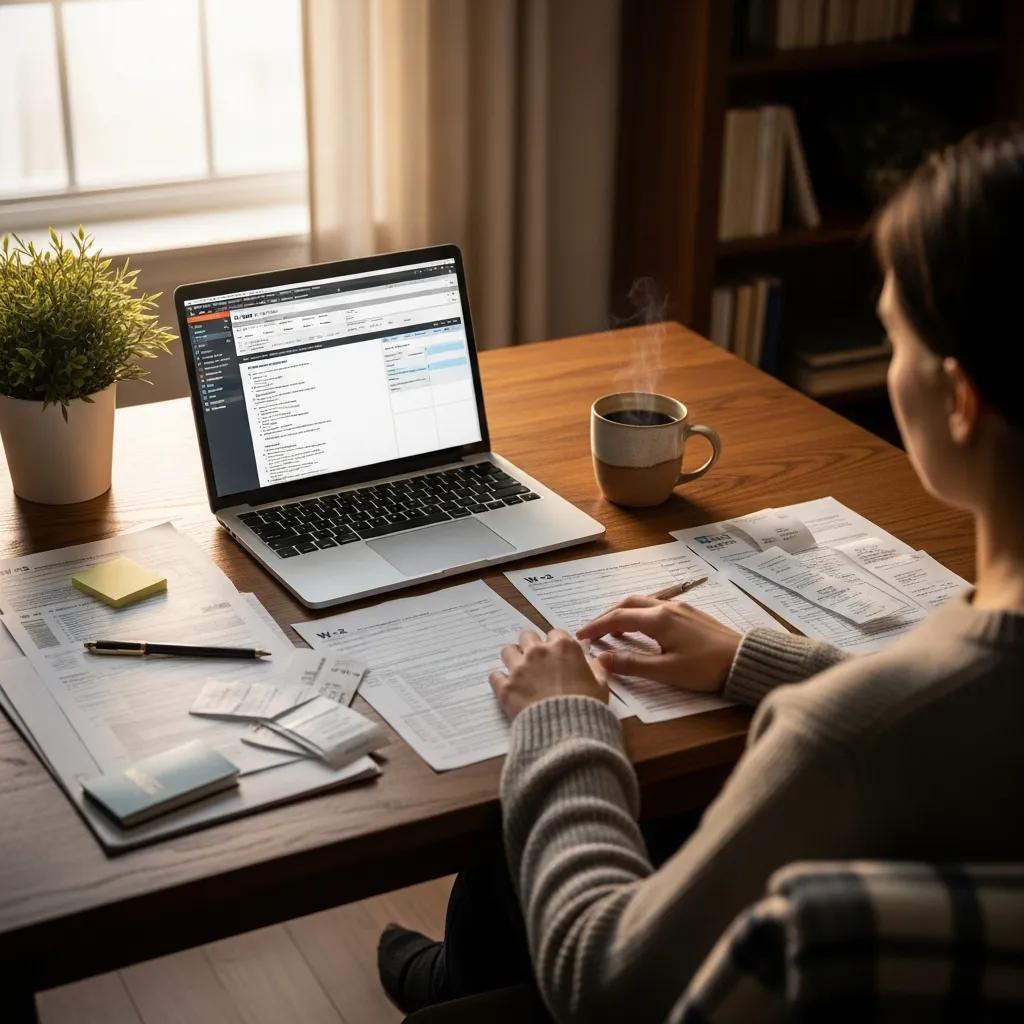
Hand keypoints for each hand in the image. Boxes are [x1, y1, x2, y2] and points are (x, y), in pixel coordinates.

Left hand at [489, 629, 608, 719]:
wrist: (567, 733)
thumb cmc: (588, 707)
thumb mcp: (601, 685)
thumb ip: (596, 667)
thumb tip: (593, 658)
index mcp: (563, 647)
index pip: (555, 633)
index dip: (556, 645)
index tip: (557, 655)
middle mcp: (538, 652)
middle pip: (527, 636)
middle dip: (531, 646)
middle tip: (536, 661)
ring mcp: (519, 669)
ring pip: (507, 651)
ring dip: (513, 658)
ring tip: (519, 671)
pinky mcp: (505, 688)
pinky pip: (495, 676)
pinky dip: (500, 681)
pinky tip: (508, 688)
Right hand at [575, 596, 741, 692]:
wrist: (745, 660)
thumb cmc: (706, 668)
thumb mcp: (666, 671)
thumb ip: (632, 665)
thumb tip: (601, 659)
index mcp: (658, 619)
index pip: (617, 618)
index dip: (596, 627)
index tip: (580, 636)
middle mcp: (667, 607)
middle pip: (628, 603)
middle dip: (606, 615)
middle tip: (592, 631)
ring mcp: (680, 608)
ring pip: (643, 602)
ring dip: (623, 612)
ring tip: (612, 629)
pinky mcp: (691, 614)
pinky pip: (656, 605)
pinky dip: (639, 613)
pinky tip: (641, 627)